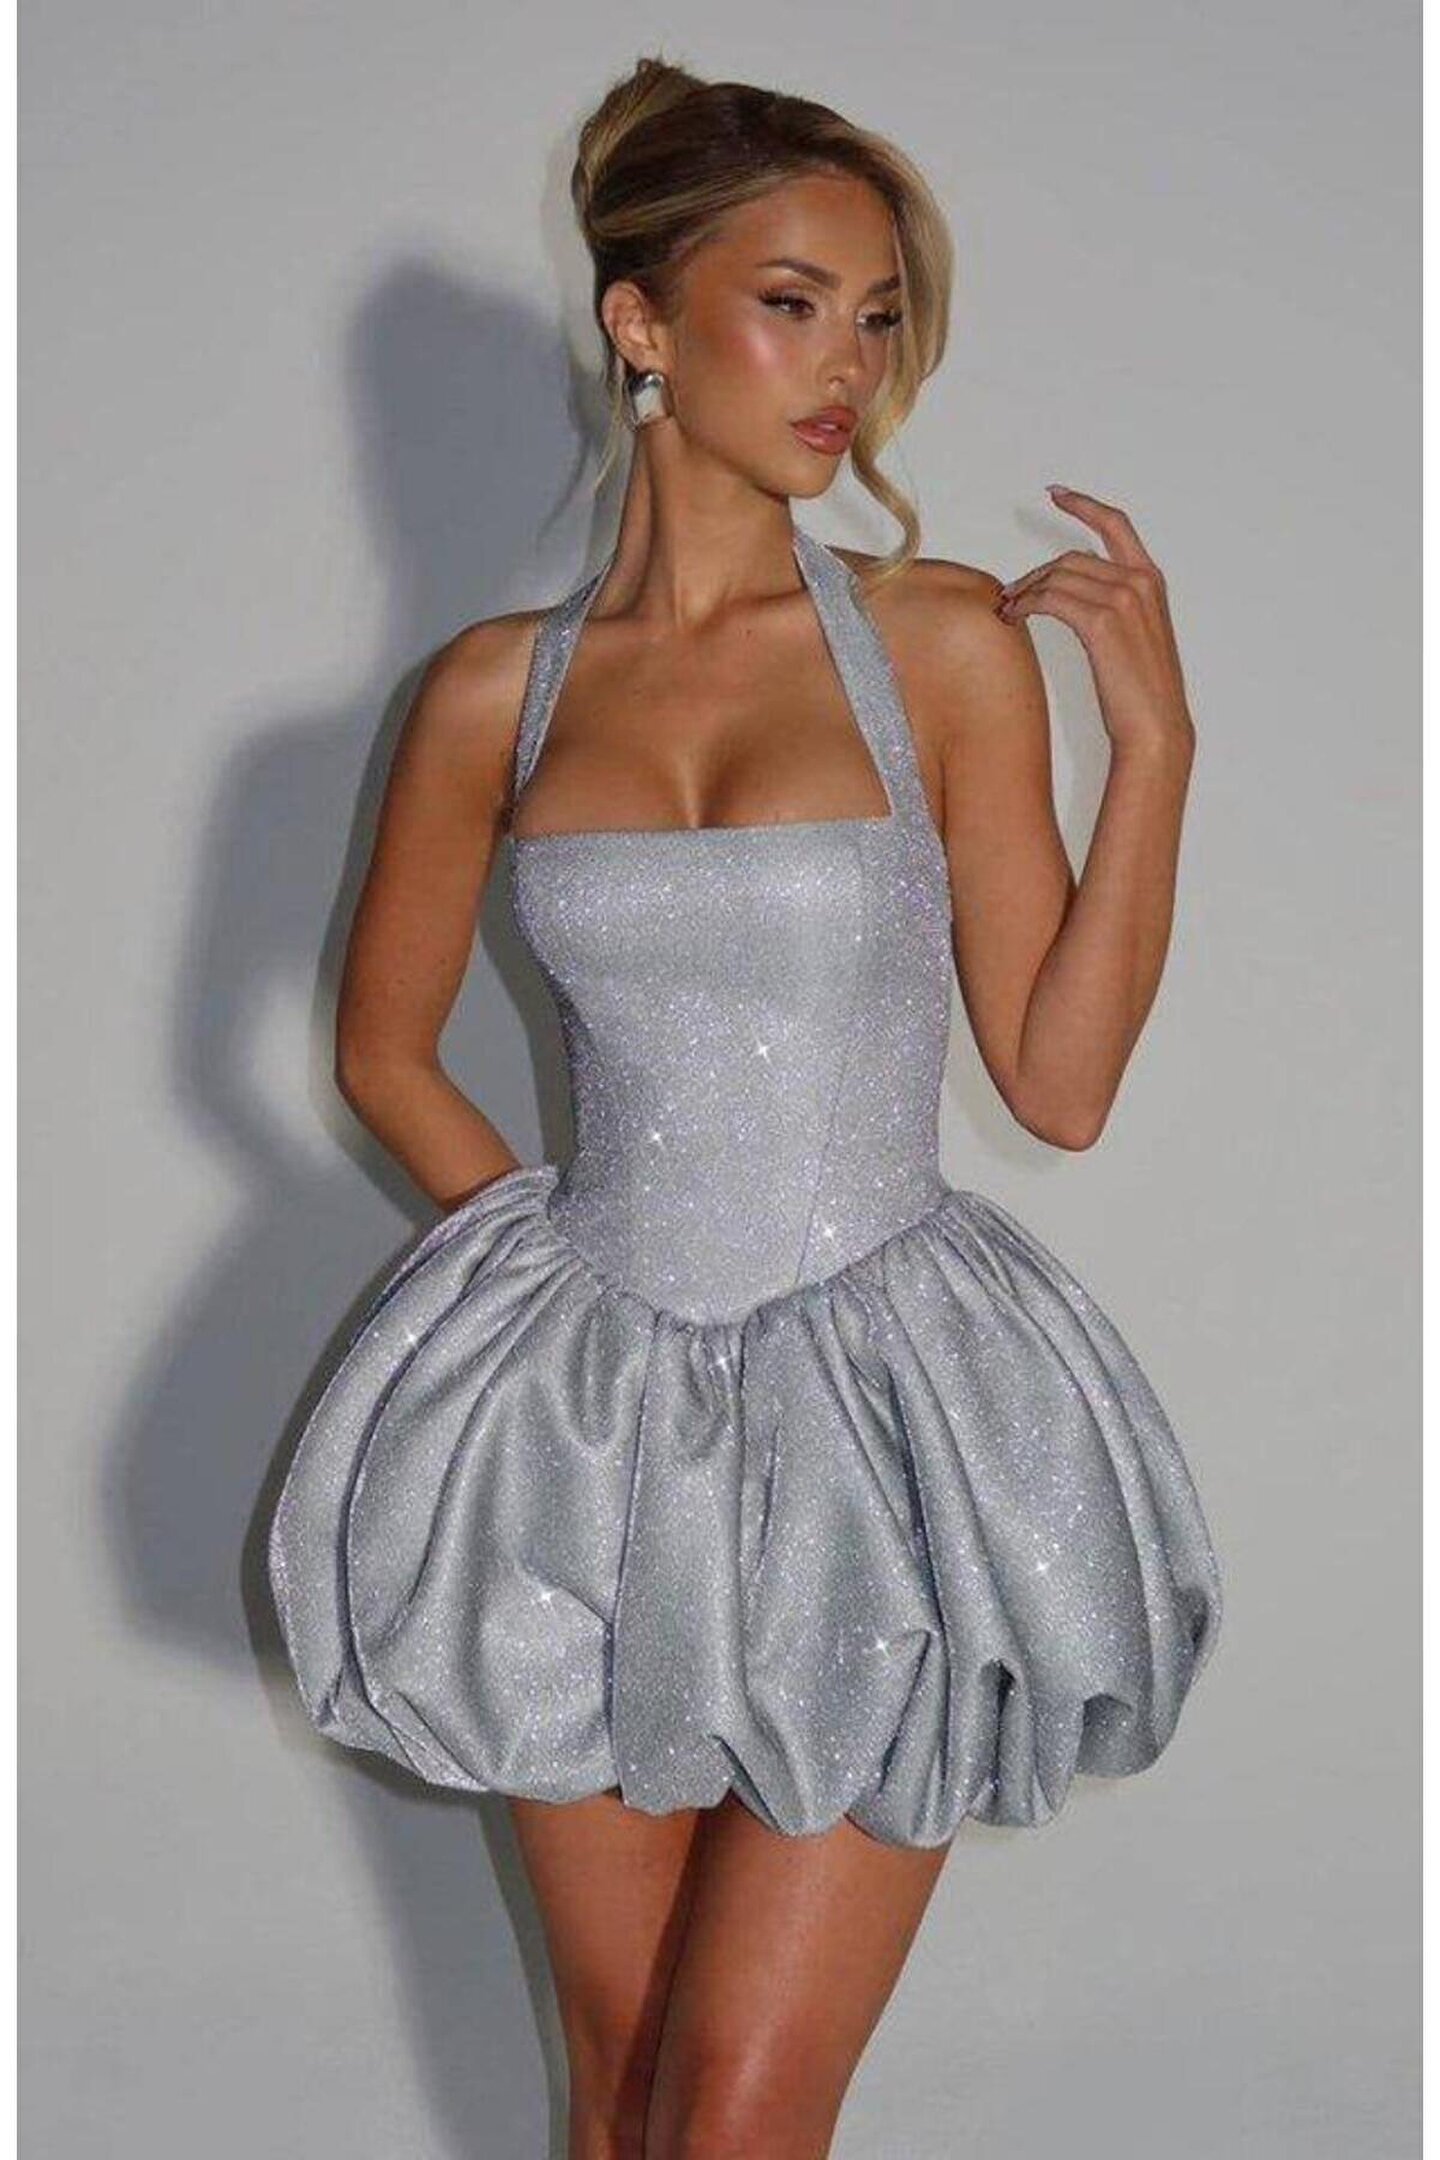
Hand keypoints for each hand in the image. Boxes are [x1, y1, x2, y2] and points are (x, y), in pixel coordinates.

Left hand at [994, 485, 1194, 757]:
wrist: (1156, 728)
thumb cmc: (1141, 697)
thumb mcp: (1133, 641)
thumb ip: (1113, 610)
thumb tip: (1074, 600)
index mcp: (1151, 581)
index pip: (1116, 525)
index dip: (1084, 504)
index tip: (1056, 493)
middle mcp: (1140, 581)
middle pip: (1071, 557)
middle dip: (1034, 574)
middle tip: (1008, 596)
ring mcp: (1123, 598)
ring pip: (1058, 576)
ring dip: (1025, 591)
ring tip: (1007, 612)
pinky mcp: (1102, 621)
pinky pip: (1051, 599)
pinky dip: (1026, 604)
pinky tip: (1014, 618)